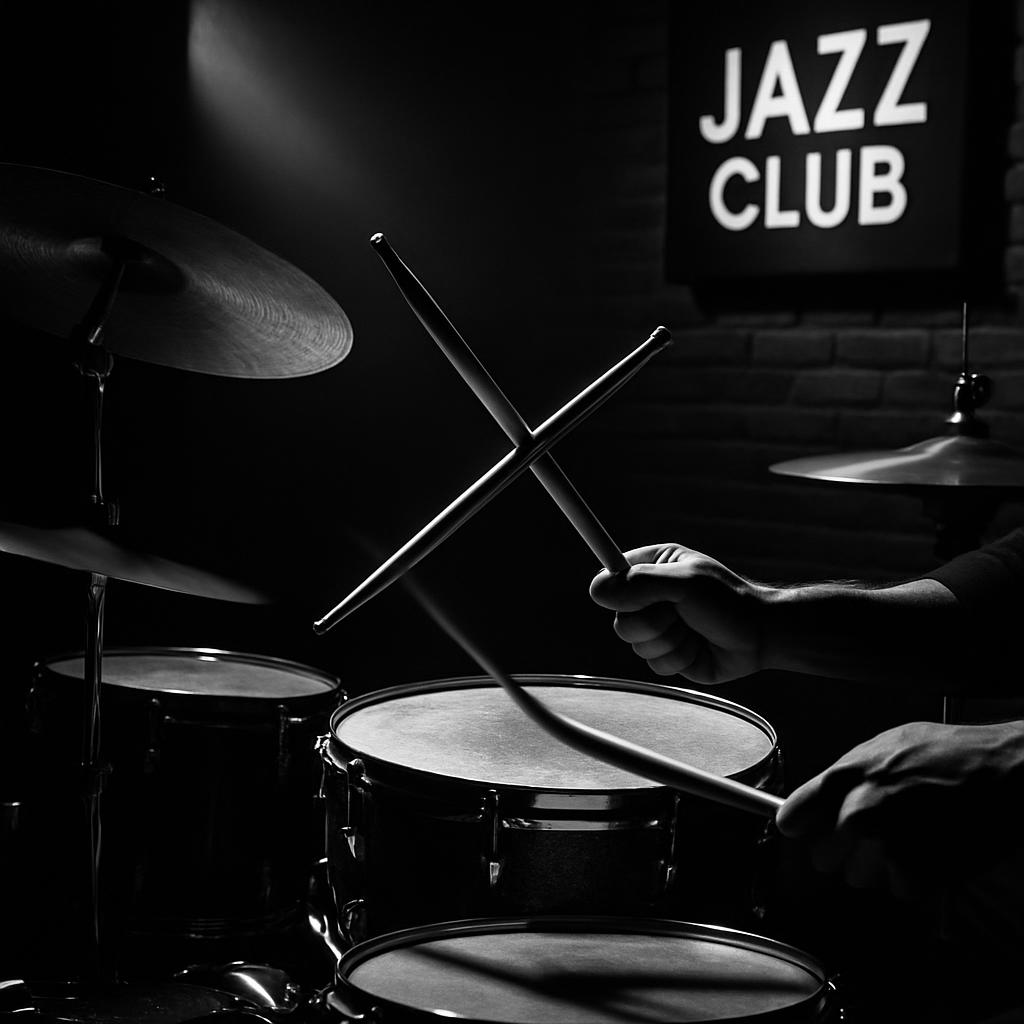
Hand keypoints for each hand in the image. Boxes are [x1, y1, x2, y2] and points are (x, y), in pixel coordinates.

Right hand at [589, 542, 766, 683]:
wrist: (760, 636)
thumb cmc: (728, 601)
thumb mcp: (685, 584)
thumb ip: (641, 584)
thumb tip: (598, 590)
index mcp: (651, 568)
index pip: (610, 576)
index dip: (612, 588)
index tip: (626, 596)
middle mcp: (649, 597)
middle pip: (619, 619)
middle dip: (652, 623)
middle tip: (679, 614)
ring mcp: (658, 628)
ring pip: (636, 645)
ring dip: (670, 641)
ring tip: (694, 630)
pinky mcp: (667, 654)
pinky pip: (653, 664)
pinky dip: (678, 659)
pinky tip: (698, 648)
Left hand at [777, 721, 1023, 900]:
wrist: (1004, 770)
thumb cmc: (950, 753)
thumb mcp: (886, 746)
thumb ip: (848, 776)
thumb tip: (822, 801)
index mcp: (845, 776)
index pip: (793, 817)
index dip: (803, 827)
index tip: (809, 831)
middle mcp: (857, 811)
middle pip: (823, 857)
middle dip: (846, 851)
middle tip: (876, 837)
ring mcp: (885, 844)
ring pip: (860, 878)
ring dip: (881, 868)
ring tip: (912, 840)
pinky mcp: (916, 872)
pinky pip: (900, 891)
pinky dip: (916, 881)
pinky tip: (933, 853)